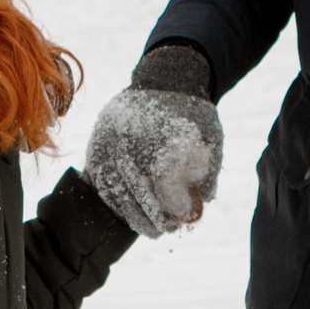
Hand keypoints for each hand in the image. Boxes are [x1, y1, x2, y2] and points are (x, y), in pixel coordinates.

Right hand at [83, 88, 223, 238]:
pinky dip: (114, 200)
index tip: (177, 222)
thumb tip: (204, 201)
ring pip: (115, 190)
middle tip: (161, 231)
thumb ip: (209, 169)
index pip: (161, 186)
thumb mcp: (211, 134)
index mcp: (157, 137)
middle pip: (137, 192)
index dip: (169, 208)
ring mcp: (109, 142)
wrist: (164, 77)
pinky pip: (102, 180)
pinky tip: (127, 212)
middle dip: (149, 218)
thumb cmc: (191, 111)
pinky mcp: (98, 144)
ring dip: (130, 214)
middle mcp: (129, 139)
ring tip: (146, 228)